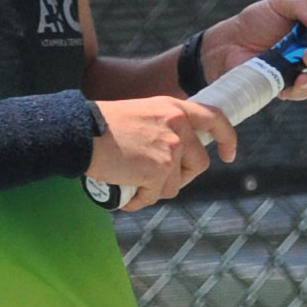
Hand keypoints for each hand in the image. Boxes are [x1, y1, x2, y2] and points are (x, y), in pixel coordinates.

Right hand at [89, 93, 237, 213]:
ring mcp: (170, 148)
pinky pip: (154, 196)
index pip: (215, 118)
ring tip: (130, 180)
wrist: (79, 131)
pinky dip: (138, 199)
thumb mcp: (143, 114)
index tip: (227, 154)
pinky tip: (124, 190)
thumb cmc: (101, 126)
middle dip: (179, 177)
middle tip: (155, 180)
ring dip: (154, 189)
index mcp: (174, 108)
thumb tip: (176, 157)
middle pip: (198, 164)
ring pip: (174, 185)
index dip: (226, 138)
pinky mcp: (158, 169)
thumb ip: (164, 128)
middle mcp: (178, 125)